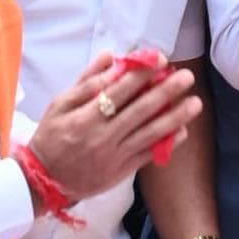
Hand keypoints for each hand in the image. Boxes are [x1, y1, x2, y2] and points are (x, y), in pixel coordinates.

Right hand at [29, 54, 204, 202]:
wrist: (43, 183)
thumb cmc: (51, 137)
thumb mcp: (59, 104)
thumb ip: (86, 81)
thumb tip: (110, 56)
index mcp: (86, 117)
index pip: (119, 91)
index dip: (142, 74)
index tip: (161, 60)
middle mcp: (102, 137)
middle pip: (139, 111)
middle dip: (166, 92)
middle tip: (187, 76)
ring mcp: (113, 157)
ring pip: (148, 134)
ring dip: (174, 118)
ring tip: (195, 103)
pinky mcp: (119, 173)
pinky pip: (146, 155)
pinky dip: (165, 144)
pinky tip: (182, 131)